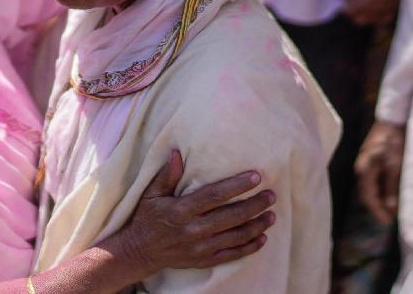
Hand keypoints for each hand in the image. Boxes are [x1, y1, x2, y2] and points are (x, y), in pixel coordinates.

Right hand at [110, 151, 274, 275]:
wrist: (140, 251)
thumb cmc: (147, 218)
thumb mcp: (151, 194)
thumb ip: (167, 175)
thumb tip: (177, 152)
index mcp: (181, 210)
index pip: (215, 196)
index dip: (237, 186)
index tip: (256, 177)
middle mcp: (194, 230)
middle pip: (232, 216)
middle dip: (255, 205)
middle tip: (271, 195)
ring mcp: (201, 247)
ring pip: (236, 235)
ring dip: (257, 225)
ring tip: (272, 215)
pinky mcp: (205, 260)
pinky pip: (232, 254)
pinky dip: (250, 247)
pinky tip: (262, 238)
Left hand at [343, 0, 409, 25]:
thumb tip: (350, 0)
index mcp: (360, 4)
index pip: (348, 13)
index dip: (346, 9)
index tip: (345, 6)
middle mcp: (372, 10)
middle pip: (359, 20)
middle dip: (354, 15)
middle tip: (353, 8)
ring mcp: (384, 10)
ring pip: (372, 21)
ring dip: (367, 17)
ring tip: (365, 10)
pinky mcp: (394, 7)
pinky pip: (384, 19)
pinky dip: (379, 17)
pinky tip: (377, 12)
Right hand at [355, 120, 405, 223]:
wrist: (392, 121)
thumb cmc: (394, 142)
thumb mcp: (396, 166)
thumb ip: (391, 187)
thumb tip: (390, 208)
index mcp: (364, 170)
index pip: (368, 197)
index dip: (377, 211)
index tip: (387, 223)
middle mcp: (361, 168)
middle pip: (366, 193)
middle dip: (377, 208)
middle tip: (389, 220)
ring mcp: (364, 163)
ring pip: (369, 187)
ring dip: (379, 199)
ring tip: (390, 210)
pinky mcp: (370, 160)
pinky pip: (372, 180)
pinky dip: (379, 189)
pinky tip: (388, 194)